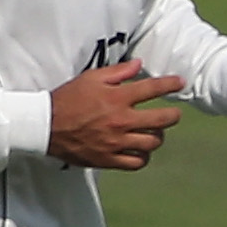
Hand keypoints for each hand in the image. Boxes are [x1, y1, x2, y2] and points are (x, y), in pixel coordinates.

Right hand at [48, 60, 185, 169]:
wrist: (46, 126)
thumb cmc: (68, 99)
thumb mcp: (91, 78)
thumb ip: (118, 72)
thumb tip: (139, 64)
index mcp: (117, 98)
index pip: (152, 89)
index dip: (170, 84)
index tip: (180, 83)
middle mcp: (120, 121)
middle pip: (161, 120)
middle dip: (173, 115)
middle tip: (173, 114)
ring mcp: (116, 142)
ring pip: (152, 143)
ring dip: (158, 136)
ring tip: (155, 132)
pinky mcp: (108, 159)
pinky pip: (136, 162)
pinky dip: (143, 157)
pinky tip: (141, 150)